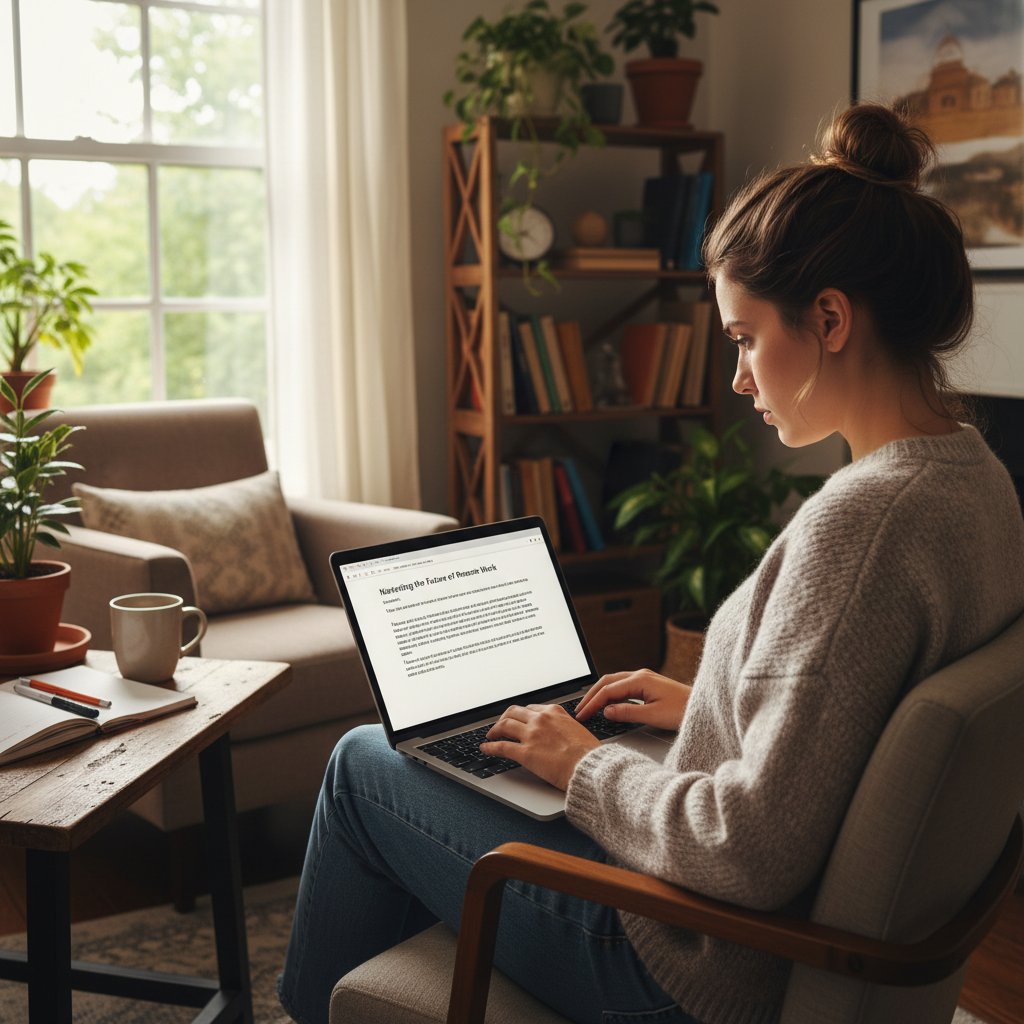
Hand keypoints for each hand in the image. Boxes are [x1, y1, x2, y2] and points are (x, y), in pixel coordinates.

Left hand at [480, 703, 599, 790]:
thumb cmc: (589, 753)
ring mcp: (532, 735)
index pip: (531, 708)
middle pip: (514, 712)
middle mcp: (541, 719)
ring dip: (494, 730)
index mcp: (554, 712)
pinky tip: (485, 748)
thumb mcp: (577, 730)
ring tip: (491, 735)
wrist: (590, 766)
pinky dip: (490, 747)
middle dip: (504, 718)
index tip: (518, 719)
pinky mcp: (525, 752)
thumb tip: (558, 734)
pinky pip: (502, 746)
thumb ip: (563, 727)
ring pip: (505, 725)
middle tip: (500, 725)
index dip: (521, 715)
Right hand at [574, 669, 691, 731]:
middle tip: (579, 710)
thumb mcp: (653, 716)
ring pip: (615, 682)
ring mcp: (645, 678)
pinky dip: (611, 694)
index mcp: (640, 680)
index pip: (608, 691)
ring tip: (589, 707)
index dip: (592, 703)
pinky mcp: (649, 684)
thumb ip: (627, 712)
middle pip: (607, 682)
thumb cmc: (683, 711)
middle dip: (591, 696)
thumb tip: (606, 711)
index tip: (582, 715)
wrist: (704, 708)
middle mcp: (641, 675)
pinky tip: (608, 703)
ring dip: (600, 694)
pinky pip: (624, 686)